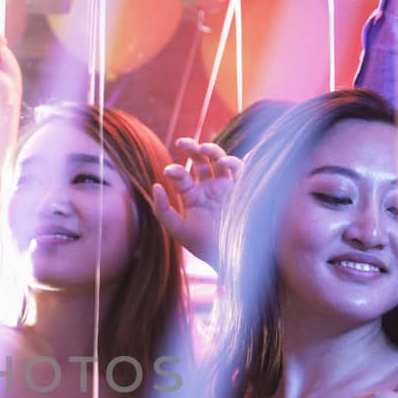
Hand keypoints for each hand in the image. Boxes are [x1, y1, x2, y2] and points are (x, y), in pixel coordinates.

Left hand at [151, 138, 240, 267]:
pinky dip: (232, 162)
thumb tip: (156, 185)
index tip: (169, 172)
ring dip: (212, 150)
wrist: (228, 255)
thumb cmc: (202, 245)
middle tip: (181, 142)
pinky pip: (239, 170)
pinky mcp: (241, 189)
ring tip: (203, 149)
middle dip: (192, 148)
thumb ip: (162, 210)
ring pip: (219, 160)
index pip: (182, 176)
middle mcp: (210, 188)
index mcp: (193, 196)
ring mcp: (226, 187)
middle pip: (200, 161)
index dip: (175, 171)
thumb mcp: (176, 229)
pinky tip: (222, 163)